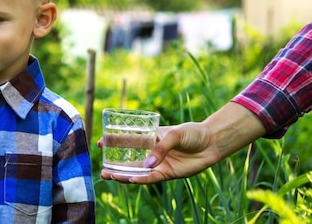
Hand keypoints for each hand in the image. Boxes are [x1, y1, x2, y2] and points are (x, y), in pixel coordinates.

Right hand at [98, 102, 265, 183]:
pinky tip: (130, 180)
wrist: (212, 142)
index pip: (127, 140)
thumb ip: (161, 147)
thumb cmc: (193, 132)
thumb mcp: (175, 134)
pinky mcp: (167, 174)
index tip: (100, 143)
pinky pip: (151, 179)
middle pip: (128, 160)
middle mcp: (151, 151)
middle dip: (114, 166)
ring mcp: (158, 163)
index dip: (113, 143)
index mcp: (149, 137)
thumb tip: (148, 163)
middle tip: (102, 169)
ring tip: (109, 177)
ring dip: (123, 175)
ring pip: (136, 172)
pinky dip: (141, 180)